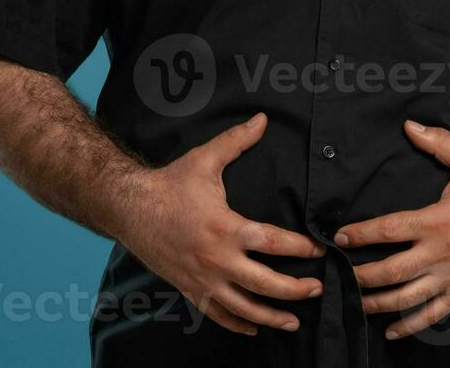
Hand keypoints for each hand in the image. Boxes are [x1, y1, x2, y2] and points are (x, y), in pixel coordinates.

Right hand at [120, 112, 324, 335]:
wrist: (130, 209)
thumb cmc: (170, 184)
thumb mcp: (204, 160)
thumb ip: (237, 141)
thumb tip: (263, 119)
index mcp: (225, 228)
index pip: (273, 242)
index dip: (301, 248)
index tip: (319, 249)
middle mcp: (216, 259)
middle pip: (265, 284)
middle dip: (296, 289)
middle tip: (318, 288)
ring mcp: (203, 279)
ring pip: (244, 308)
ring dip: (272, 317)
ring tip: (295, 321)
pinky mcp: (190, 289)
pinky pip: (217, 315)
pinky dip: (238, 325)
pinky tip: (255, 328)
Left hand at [334, 120, 449, 340]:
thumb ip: (438, 142)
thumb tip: (409, 125)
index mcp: (437, 221)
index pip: (390, 230)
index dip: (362, 234)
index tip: (341, 237)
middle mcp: (441, 253)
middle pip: (392, 271)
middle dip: (361, 275)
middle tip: (338, 276)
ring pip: (408, 297)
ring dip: (378, 303)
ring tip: (354, 304)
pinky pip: (434, 314)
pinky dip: (410, 326)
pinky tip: (390, 331)